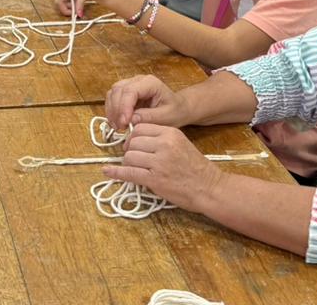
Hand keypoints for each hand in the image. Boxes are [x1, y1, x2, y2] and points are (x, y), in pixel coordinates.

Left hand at [102, 123, 224, 213]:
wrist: (209, 188)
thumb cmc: (195, 167)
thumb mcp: (180, 143)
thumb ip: (160, 139)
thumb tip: (134, 140)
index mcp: (170, 133)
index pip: (140, 129)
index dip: (133, 138)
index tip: (133, 146)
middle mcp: (164, 145)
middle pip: (132, 143)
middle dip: (130, 152)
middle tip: (135, 160)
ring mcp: (159, 162)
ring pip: (129, 157)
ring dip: (129, 164)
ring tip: (137, 170)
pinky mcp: (154, 179)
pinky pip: (129, 174)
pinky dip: (116, 173)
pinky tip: (107, 171)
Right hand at [105, 74, 184, 129]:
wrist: (177, 108)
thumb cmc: (174, 111)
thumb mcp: (166, 117)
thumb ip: (149, 117)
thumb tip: (131, 120)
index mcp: (150, 83)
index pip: (130, 91)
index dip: (124, 107)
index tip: (124, 123)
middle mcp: (138, 80)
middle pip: (118, 90)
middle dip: (116, 110)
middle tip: (120, 128)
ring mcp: (130, 84)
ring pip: (112, 93)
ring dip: (112, 111)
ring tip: (118, 127)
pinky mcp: (125, 92)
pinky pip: (112, 99)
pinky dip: (112, 111)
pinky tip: (116, 122)